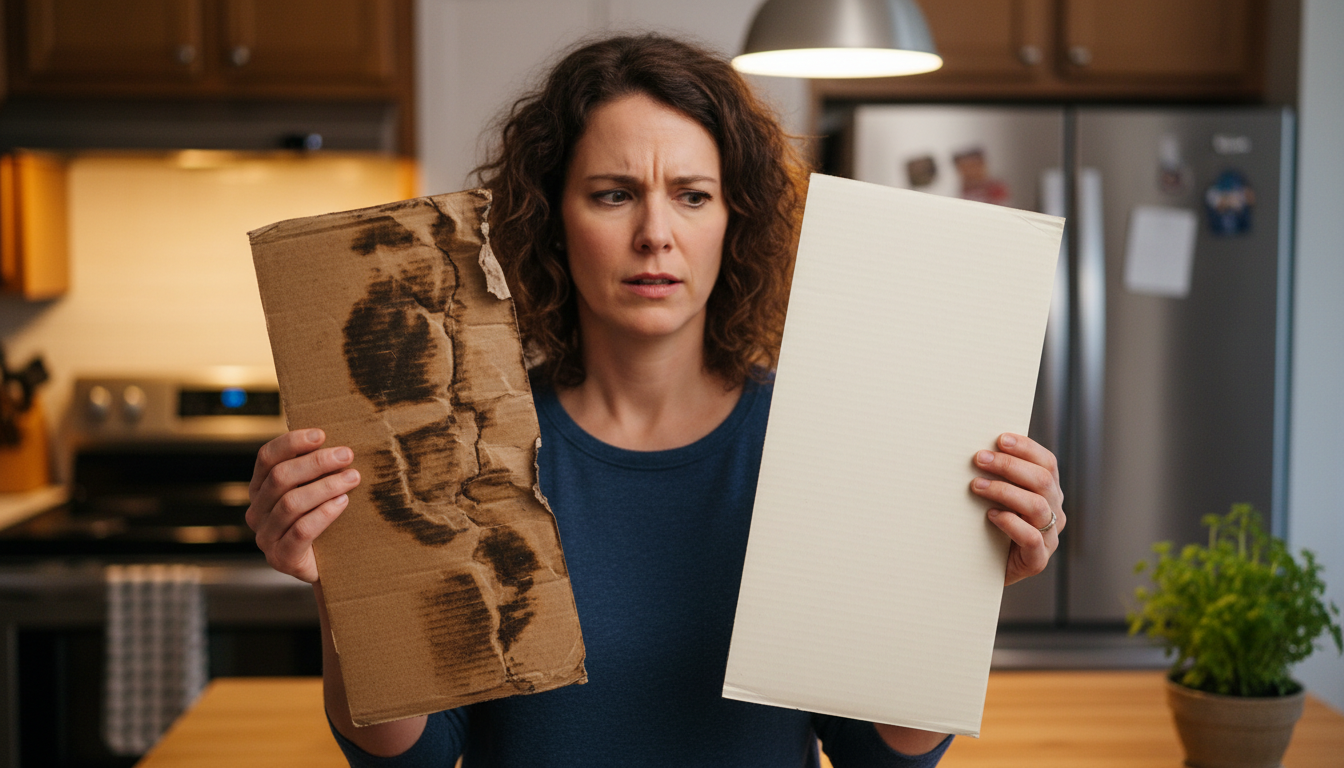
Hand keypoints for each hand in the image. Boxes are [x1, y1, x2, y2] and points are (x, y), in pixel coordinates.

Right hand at [245, 428, 359, 583]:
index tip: (321, 434)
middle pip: (280, 478)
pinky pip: (301, 531)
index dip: (291, 443)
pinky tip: (343, 503)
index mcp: (260, 490)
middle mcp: (256, 512)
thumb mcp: (316, 492)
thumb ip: (316, 470)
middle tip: (347, 455)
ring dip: (325, 486)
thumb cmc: (325, 522)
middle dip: (316, 462)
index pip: (266, 458)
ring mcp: (265, 537)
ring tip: (353, 478)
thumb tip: (339, 442)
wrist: (330, 568)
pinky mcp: (281, 558)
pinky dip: (324, 514)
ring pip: (291, 503)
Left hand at [971, 433, 1064, 585]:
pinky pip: (1032, 538)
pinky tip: (991, 516)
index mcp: (1049, 493)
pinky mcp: (1038, 560)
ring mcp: (1050, 537)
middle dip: (1009, 466)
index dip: (1026, 448)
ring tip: (977, 486)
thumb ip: (997, 476)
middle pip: (1042, 481)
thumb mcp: (996, 497)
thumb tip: (978, 449)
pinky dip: (1011, 524)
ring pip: (1038, 507)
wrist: (982, 572)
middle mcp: (1055, 512)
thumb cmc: (988, 527)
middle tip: (979, 458)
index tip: (1000, 439)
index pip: (1047, 463)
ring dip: (1005, 491)